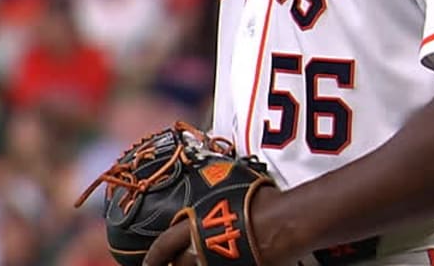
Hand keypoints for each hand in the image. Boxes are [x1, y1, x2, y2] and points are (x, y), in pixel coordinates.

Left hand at [144, 187, 289, 265]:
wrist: (285, 223)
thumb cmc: (263, 200)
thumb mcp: (235, 186)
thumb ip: (218, 189)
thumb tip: (214, 176)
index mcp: (196, 225)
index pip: (165, 244)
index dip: (154, 256)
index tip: (148, 263)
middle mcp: (201, 248)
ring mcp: (217, 264)